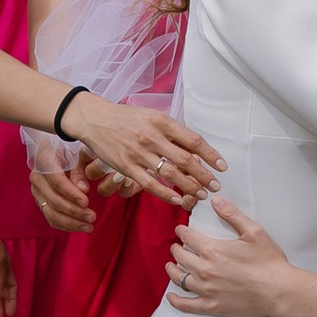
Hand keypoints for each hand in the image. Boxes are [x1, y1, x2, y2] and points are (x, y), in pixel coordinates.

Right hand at [28, 153, 97, 233]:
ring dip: (71, 222)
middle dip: (74, 211)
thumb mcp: (78, 155)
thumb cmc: (72, 151)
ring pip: (51, 213)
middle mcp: (37, 177)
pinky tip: (81, 227)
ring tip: (89, 226)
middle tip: (92, 217)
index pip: (56, 180)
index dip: (71, 193)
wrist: (59, 152)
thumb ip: (80, 172)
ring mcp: (37, 191)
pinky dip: (66, 225)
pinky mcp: (41, 202)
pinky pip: (51, 218)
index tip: (86, 202)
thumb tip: (83, 190)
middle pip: (53, 199)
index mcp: (44, 159)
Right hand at [65, 97, 219, 207]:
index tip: (222, 166)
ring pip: (171, 174)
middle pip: (186, 160)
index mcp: (162, 121)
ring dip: (189, 187)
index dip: (210, 155)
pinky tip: (178, 200)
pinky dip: (167, 195)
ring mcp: (139, 153)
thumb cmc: (126, 118)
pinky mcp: (127, 167)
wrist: (95, 120)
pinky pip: (151, 185)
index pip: (193, 140)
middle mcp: (152, 137)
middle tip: (215, 185)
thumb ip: (172, 130)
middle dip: (204, 175)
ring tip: (200, 194)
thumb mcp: (152, 116)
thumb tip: (195, 148)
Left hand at [165, 197, 294, 316]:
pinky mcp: (212, 306)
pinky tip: (171, 296)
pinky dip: (176, 301)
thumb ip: (232, 215)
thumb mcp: (253, 232)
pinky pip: (186, 305)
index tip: (181, 230)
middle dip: (177, 249)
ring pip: (180, 278)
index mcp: (213, 250)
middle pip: (180, 257)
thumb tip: (216, 201)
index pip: (188, 237)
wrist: (279, 290)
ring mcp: (206, 290)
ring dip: (172, 270)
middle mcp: (205, 270)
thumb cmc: (269, 262)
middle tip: (177, 247)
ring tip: (171, 266)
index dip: (182, 232)